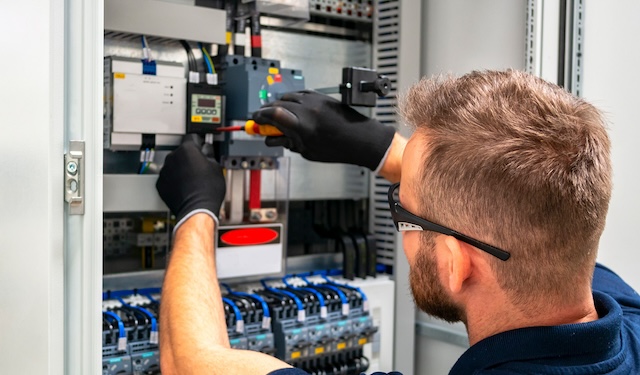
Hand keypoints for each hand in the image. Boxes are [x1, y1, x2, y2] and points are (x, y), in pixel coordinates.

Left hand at [156, 134, 225, 229]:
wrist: (196, 209)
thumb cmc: (207, 191)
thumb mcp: (216, 167)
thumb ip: (209, 153)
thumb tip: (207, 150)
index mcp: (187, 149)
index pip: (192, 137)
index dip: (199, 142)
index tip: (202, 146)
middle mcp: (173, 157)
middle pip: (182, 151)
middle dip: (190, 157)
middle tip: (201, 167)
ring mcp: (165, 171)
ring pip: (174, 164)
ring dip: (181, 168)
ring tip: (193, 179)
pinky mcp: (160, 184)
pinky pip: (168, 177)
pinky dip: (174, 180)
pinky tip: (185, 186)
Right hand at [252, 90, 395, 170]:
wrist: (361, 138)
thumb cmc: (338, 149)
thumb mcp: (308, 151)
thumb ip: (288, 142)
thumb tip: (272, 138)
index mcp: (302, 127)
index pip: (272, 115)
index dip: (259, 117)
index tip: (255, 121)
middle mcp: (307, 110)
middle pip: (277, 104)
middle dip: (266, 112)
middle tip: (262, 120)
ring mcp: (314, 101)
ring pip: (287, 97)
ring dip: (278, 104)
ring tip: (276, 115)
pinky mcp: (321, 96)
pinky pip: (300, 93)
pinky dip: (291, 99)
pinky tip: (291, 106)